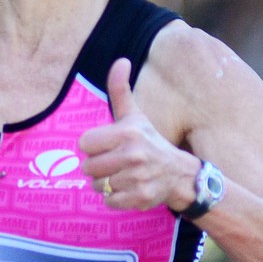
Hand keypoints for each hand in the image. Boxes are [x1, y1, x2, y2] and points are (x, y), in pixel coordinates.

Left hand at [79, 58, 195, 209]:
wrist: (178, 173)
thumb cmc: (149, 141)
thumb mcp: (135, 115)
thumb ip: (121, 90)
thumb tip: (120, 60)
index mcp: (127, 133)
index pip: (84, 143)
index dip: (93, 146)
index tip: (108, 146)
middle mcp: (133, 155)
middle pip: (87, 167)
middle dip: (98, 166)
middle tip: (115, 162)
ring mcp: (137, 178)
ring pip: (97, 185)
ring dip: (105, 183)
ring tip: (123, 175)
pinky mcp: (139, 198)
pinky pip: (108, 201)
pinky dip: (114, 198)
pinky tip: (128, 188)